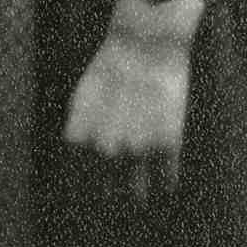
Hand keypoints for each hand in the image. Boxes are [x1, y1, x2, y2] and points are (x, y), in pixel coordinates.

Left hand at [62, 23, 193, 195]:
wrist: (144, 47)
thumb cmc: (110, 69)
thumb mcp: (81, 101)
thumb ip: (81, 134)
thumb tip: (80, 160)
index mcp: (79, 140)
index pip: (79, 180)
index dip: (88, 187)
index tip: (95, 193)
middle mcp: (105, 151)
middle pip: (107, 191)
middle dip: (112, 194)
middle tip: (118, 198)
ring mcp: (137, 150)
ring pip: (137, 191)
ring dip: (138, 194)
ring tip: (139, 198)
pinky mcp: (167, 144)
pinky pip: (167, 178)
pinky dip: (166, 183)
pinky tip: (165, 185)